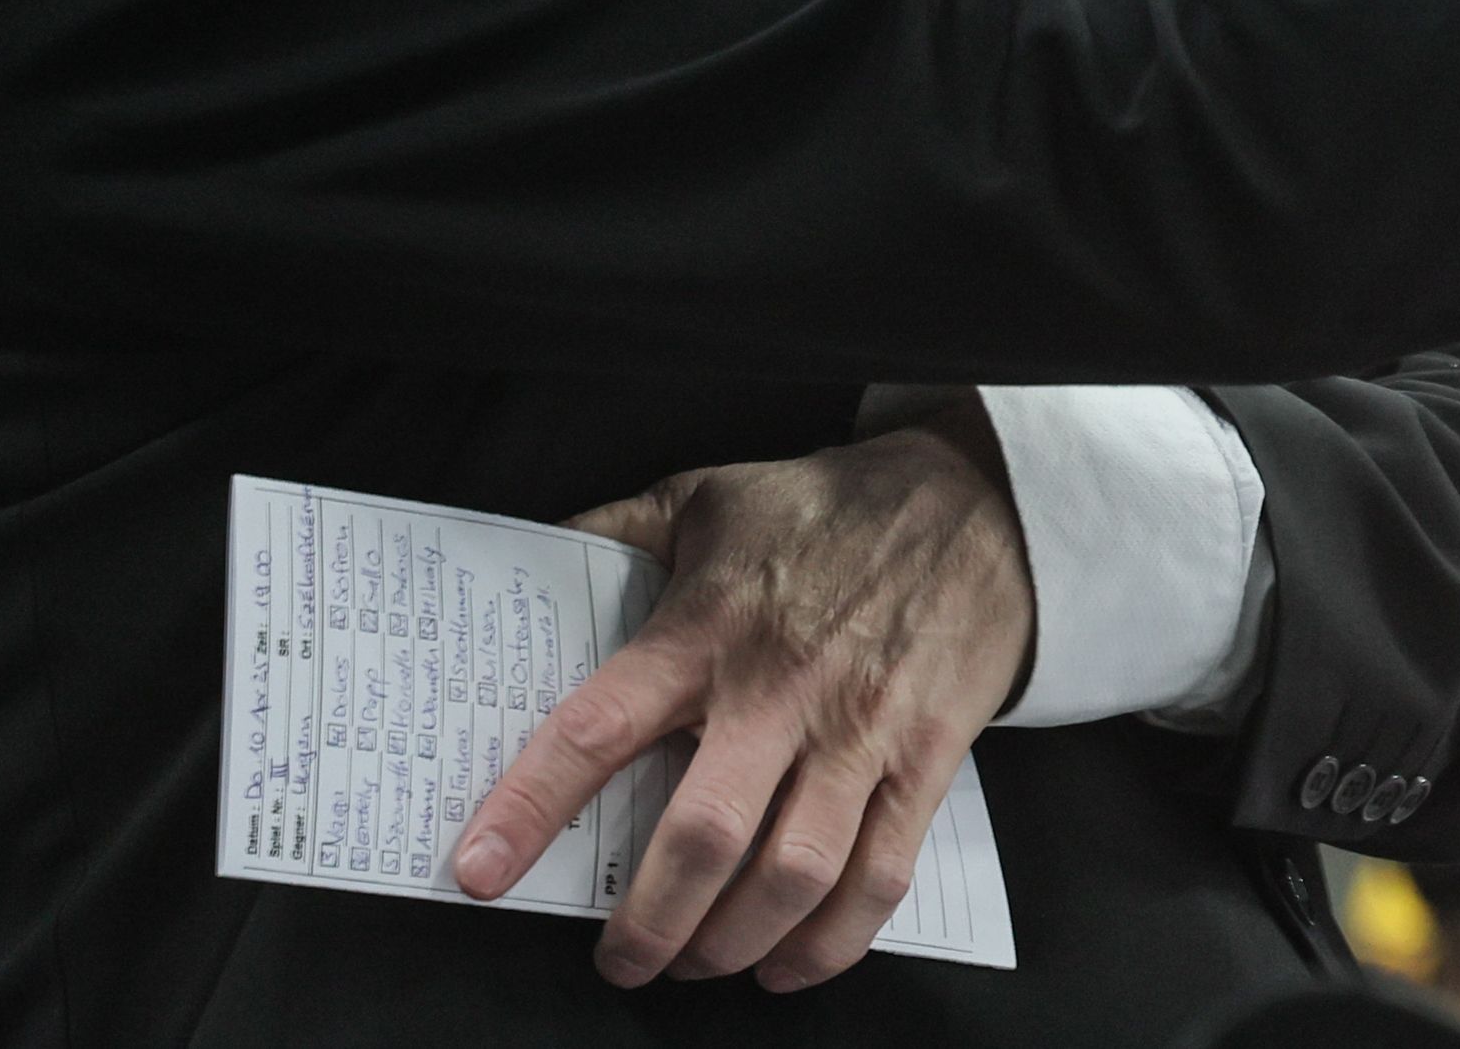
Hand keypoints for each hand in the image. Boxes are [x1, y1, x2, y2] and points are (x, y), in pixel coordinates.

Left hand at [451, 413, 1034, 993]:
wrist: (978, 503)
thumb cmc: (829, 508)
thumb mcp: (705, 498)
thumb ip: (613, 534)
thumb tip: (527, 565)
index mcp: (707, 629)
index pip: (599, 727)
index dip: (531, 806)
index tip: (480, 870)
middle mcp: (779, 689)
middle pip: (703, 837)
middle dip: (649, 925)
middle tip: (620, 959)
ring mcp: (859, 730)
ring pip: (792, 875)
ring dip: (733, 944)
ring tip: (698, 962)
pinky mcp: (924, 758)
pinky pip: (879, 876)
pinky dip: (830, 944)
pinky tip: (788, 962)